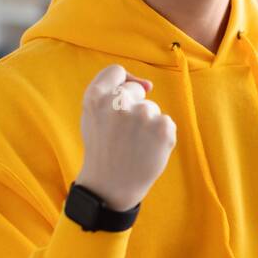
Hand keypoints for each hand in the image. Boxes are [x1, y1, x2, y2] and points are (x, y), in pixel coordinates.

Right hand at [73, 65, 176, 211]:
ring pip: (151, 108)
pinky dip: (160, 135)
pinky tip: (146, 150)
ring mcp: (143, 115)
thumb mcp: (92, 114)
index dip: (120, 85)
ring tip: (133, 145)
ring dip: (146, 124)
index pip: (116, 71)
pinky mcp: (163, 128)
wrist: (111, 185)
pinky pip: (165, 122)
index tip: (119, 104)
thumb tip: (148, 85)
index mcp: (95, 97)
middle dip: (133, 108)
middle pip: (136, 90)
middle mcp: (118, 103)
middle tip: (122, 134)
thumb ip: (110, 90)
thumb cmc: (103, 147)